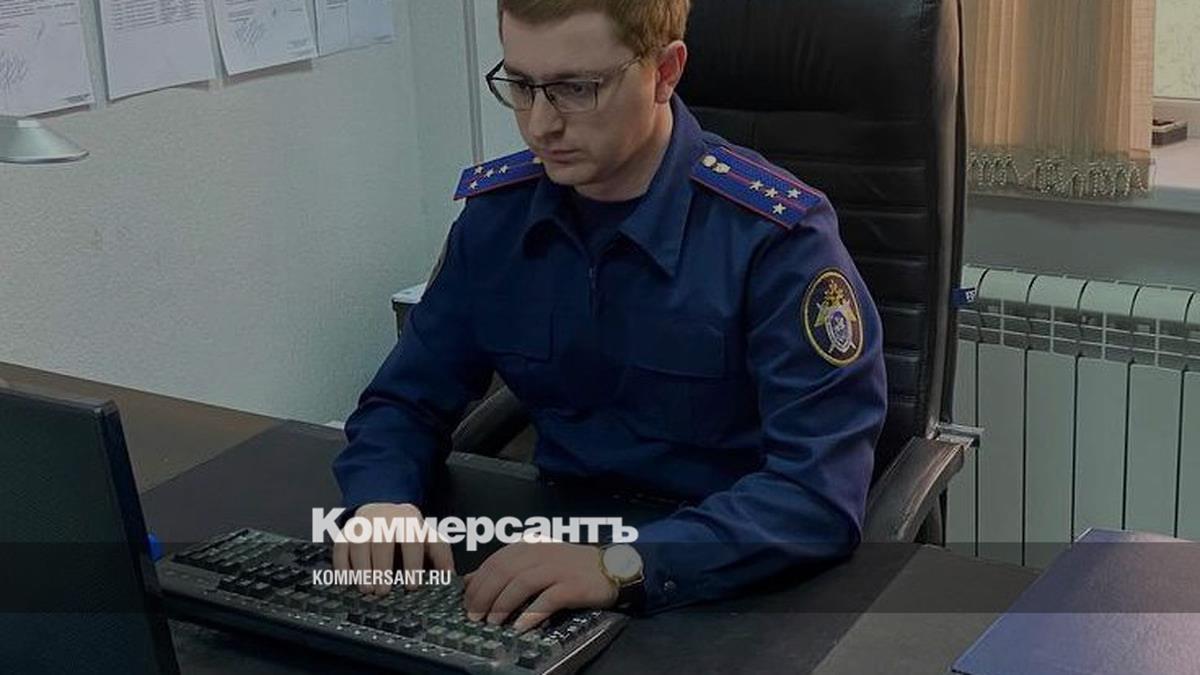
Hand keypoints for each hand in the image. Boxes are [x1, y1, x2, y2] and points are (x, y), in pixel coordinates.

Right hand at [332, 502, 454, 595]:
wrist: (383, 511)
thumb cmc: (408, 532)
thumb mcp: (429, 539)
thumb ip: (440, 556)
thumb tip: (449, 576)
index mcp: (408, 519)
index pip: (411, 541)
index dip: (412, 564)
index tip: (411, 586)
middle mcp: (384, 518)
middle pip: (381, 541)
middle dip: (382, 568)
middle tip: (383, 592)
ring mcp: (363, 523)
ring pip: (359, 543)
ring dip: (361, 568)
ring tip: (366, 589)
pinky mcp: (346, 531)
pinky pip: (340, 546)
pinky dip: (342, 564)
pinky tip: (347, 581)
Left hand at [463, 542, 617, 631]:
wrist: (611, 567)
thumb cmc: (570, 566)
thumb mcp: (534, 561)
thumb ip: (504, 569)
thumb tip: (469, 580)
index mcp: (528, 547)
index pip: (494, 562)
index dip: (477, 583)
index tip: (466, 603)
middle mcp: (540, 554)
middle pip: (504, 571)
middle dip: (485, 595)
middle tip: (475, 617)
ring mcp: (558, 568)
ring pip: (522, 583)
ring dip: (503, 604)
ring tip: (493, 622)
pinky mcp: (573, 585)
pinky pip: (548, 599)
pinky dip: (532, 612)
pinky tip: (521, 626)